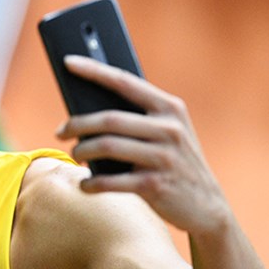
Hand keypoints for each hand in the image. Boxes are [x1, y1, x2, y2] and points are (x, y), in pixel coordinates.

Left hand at [54, 54, 231, 233]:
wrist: (208, 206)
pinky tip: (86, 184)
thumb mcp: (167, 132)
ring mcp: (164, 157)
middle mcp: (170, 129)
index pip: (125, 81)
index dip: (94, 70)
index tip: (68, 62)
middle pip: (109, 119)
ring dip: (82, 151)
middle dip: (77, 124)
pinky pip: (111, 181)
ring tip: (75, 155)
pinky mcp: (156, 185)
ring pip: (107, 146)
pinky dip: (92, 182)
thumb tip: (86, 109)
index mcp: (170, 108)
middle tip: (60, 131)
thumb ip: (138, 117)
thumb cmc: (174, 162)